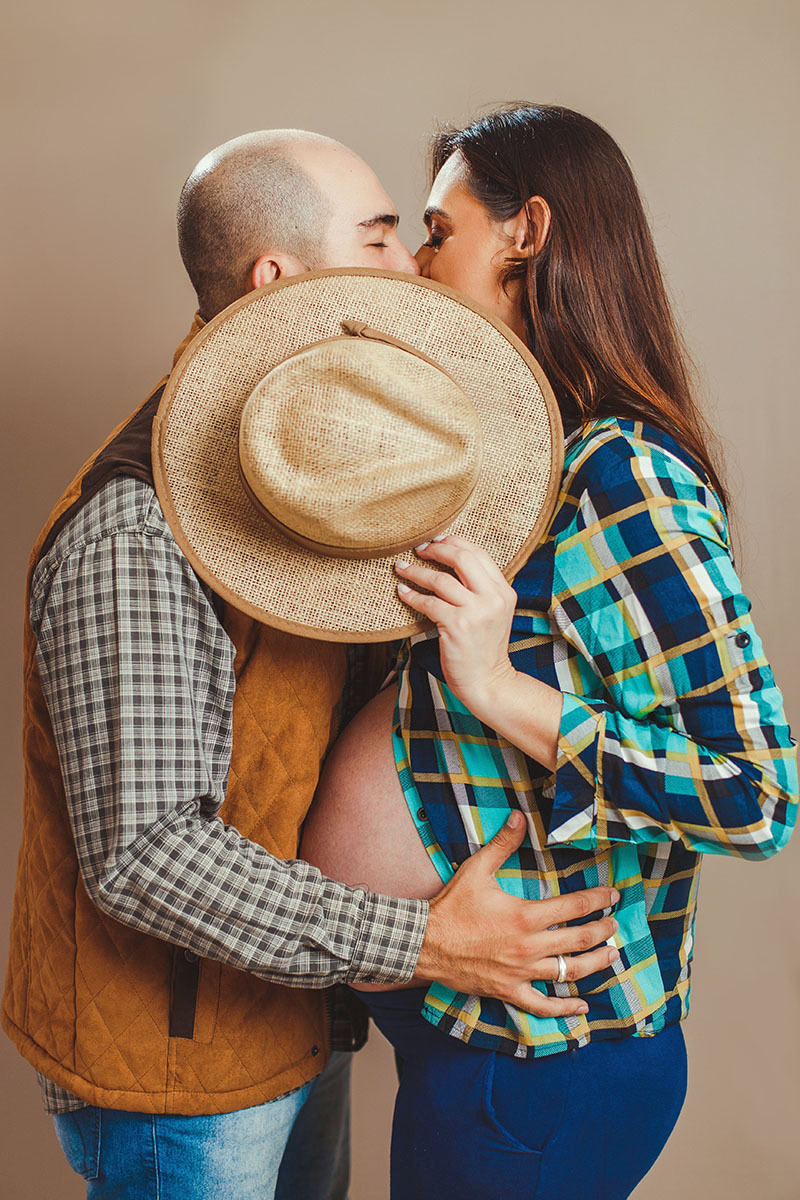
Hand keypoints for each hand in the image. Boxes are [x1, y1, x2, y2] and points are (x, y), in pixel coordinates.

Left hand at [394, 535, 517, 720]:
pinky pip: (428, 603)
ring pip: (441, 579)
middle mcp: (493, 598)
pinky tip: (402, 592)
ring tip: (401, 568)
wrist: (488, 681)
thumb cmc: (483, 648)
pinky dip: (411, 595)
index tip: (436, 540)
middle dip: (436, 549)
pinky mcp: (457, 626)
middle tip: (418, 549)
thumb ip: (479, 590)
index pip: (478, 554)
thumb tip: (449, 562)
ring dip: (416, 571)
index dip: (454, 542)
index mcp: (503, 591)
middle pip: (461, 558)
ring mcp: (476, 612)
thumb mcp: (492, 613)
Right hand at [414, 812, 619, 1016]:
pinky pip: (543, 1006)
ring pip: (570, 972)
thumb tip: (519, 816)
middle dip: (604, 931)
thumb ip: (502, 844)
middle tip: (616, 924)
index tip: (612, 896)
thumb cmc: (451, 907)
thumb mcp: (477, 870)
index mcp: (525, 916)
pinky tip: (582, 1008)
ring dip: (596, 963)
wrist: (425, 944)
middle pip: (579, 940)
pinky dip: (564, 1011)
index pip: (575, 906)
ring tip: (612, 955)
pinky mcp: (510, 991)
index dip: (598, 900)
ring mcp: (521, 973)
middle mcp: (529, 946)